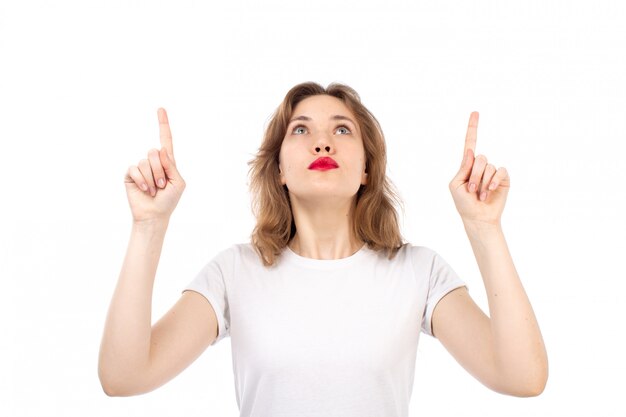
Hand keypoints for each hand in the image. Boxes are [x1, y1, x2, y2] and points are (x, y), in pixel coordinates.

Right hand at [123, 108, 185, 223]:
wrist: (154, 215)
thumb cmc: (169, 200)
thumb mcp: (178, 182)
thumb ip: (172, 165)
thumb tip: (161, 150)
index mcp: (167, 162)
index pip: (165, 140)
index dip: (163, 125)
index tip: (161, 109)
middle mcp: (153, 162)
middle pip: (155, 152)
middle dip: (160, 170)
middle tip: (162, 185)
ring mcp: (141, 167)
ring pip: (145, 162)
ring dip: (152, 178)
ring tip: (153, 190)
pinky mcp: (130, 174)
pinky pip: (135, 169)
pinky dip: (142, 181)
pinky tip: (144, 190)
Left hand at [449, 112, 509, 226]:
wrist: (477, 217)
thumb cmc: (463, 203)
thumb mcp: (456, 184)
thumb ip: (463, 168)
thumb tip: (472, 151)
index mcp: (467, 165)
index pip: (470, 143)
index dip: (472, 128)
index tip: (475, 112)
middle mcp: (481, 166)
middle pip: (480, 158)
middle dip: (474, 175)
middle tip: (472, 190)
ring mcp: (493, 171)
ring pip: (488, 166)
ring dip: (482, 182)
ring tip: (480, 195)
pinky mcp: (503, 178)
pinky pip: (500, 171)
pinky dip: (493, 181)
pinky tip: (490, 191)